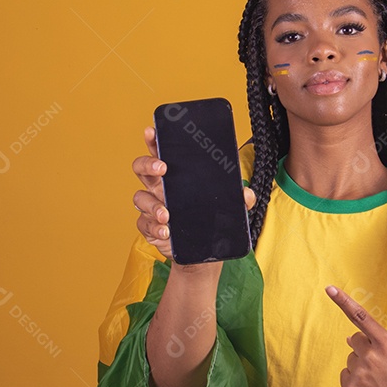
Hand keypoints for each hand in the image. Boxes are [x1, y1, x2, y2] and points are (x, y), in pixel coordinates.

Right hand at [131, 127, 255, 261]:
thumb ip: (237, 199)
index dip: (153, 140)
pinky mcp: (149, 227)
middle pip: (142, 168)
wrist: (201, 254)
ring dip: (153, 205)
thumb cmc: (207, 221)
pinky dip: (154, 227)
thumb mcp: (226, 207)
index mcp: (175, 176)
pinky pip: (144, 224)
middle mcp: (159, 188)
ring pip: (140, 198)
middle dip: (148, 164)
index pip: (160, 152)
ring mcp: (152, 207)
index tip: (152, 131)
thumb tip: (247, 193)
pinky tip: (165, 231)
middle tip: (162, 168)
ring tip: (167, 215)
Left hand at [325, 285, 386, 386]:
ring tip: (379, 379)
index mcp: (386, 343)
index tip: (329, 288)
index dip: (343, 301)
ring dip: (361, 364)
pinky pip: (345, 373)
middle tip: (380, 362)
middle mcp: (371, 356)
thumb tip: (351, 337)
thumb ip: (382, 338)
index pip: (361, 317)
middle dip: (364, 347)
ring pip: (351, 358)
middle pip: (354, 340)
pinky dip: (355, 378)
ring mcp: (359, 373)